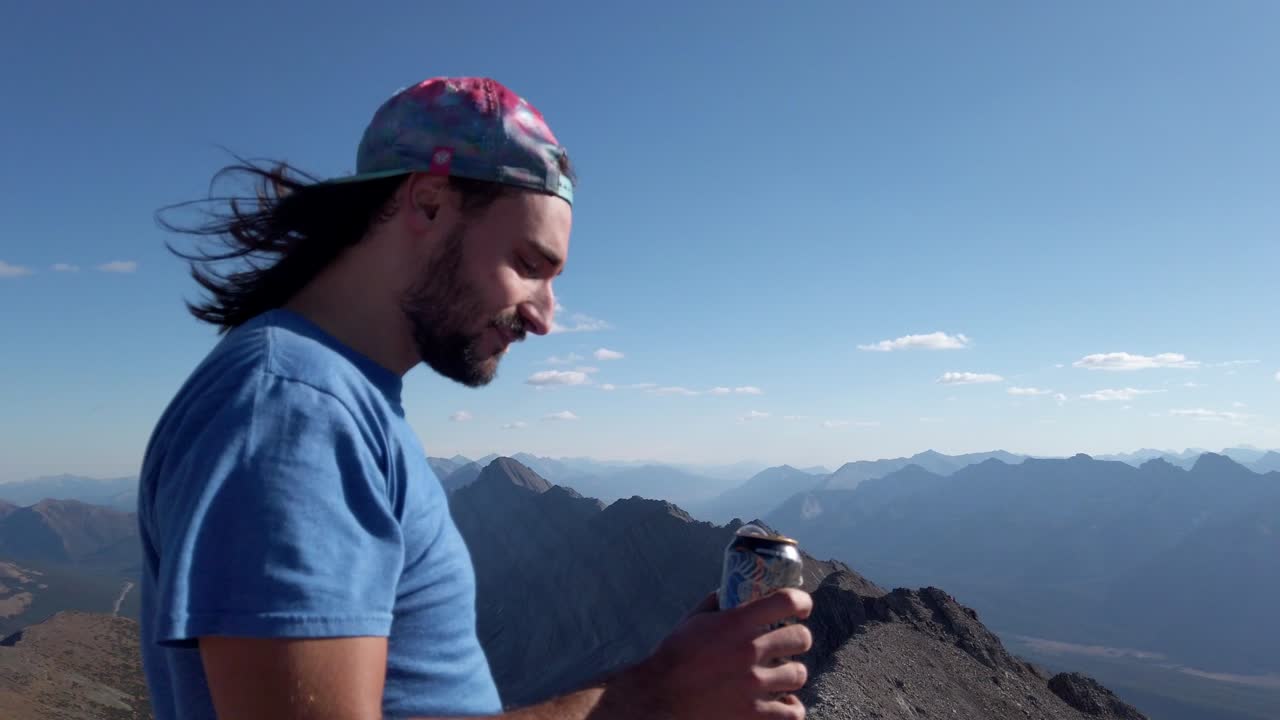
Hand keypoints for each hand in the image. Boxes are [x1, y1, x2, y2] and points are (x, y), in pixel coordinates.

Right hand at [629, 588, 813, 719]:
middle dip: (797, 638)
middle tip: (789, 643)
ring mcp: (754, 685)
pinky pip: (793, 712)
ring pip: (798, 674)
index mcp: (737, 623)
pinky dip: (791, 708)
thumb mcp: (694, 619)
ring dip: (791, 673)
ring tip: (781, 675)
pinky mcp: (754, 714)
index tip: (802, 608)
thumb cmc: (673, 656)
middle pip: (801, 638)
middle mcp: (750, 651)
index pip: (787, 600)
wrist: (659, 696)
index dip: (801, 602)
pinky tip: (783, 703)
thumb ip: (717, 602)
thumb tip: (732, 591)